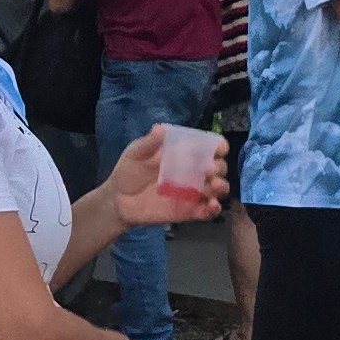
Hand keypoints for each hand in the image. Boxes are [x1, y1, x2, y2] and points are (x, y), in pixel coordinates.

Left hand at [104, 129, 227, 229]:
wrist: (119, 200)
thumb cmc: (129, 171)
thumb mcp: (136, 154)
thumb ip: (149, 143)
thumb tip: (160, 128)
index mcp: (185, 153)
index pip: (209, 147)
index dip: (218, 146)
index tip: (219, 148)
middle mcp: (194, 171)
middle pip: (218, 167)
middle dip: (219, 167)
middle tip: (209, 170)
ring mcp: (193, 192)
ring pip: (217, 189)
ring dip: (221, 186)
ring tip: (214, 186)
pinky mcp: (189, 211)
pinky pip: (207, 211)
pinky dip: (214, 209)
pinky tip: (212, 205)